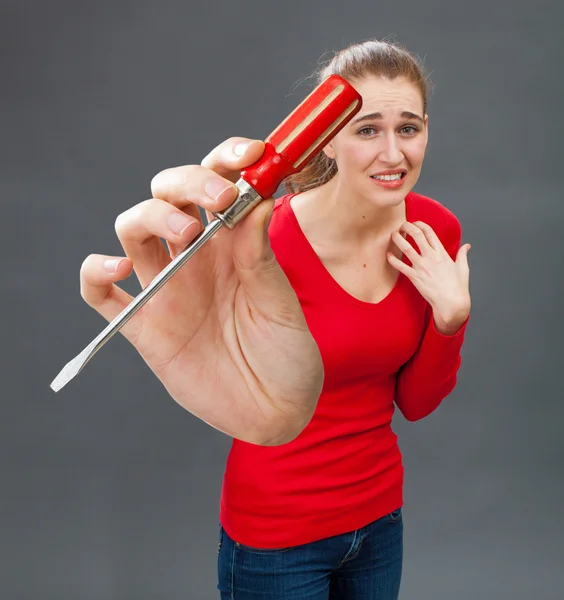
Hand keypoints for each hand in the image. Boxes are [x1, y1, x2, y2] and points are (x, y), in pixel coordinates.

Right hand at [79, 137, 323, 444]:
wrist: (274, 411)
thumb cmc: (287, 355)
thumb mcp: (281, 302)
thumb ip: (261, 254)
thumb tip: (259, 198)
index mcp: (233, 245)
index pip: (217, 183)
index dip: (227, 159)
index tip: (252, 154)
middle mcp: (195, 258)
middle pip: (168, 195)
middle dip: (188, 182)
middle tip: (220, 198)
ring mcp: (167, 289)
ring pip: (133, 229)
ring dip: (150, 215)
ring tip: (185, 233)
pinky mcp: (144, 327)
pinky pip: (100, 293)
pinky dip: (95, 273)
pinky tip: (117, 269)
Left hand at [387, 220, 470, 334]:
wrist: (451, 302)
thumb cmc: (458, 287)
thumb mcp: (463, 268)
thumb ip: (462, 254)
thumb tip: (467, 246)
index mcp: (441, 253)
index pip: (429, 232)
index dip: (420, 224)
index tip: (414, 222)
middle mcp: (430, 257)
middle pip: (416, 235)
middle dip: (407, 226)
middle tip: (401, 225)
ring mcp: (421, 266)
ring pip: (406, 247)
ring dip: (398, 238)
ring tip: (393, 234)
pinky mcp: (414, 277)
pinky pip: (400, 266)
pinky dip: (392, 259)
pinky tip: (388, 254)